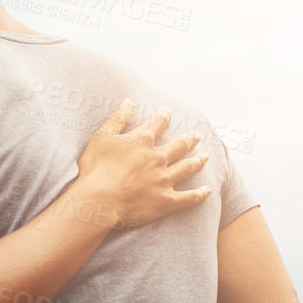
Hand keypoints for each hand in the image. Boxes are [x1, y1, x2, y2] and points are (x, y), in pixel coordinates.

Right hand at [73, 100, 211, 228]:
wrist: (99, 200)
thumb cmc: (95, 169)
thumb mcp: (101, 137)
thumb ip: (117, 119)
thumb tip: (129, 101)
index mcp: (142, 141)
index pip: (157, 124)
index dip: (163, 116)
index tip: (167, 112)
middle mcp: (158, 158)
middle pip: (179, 145)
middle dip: (188, 139)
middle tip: (195, 136)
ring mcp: (164, 179)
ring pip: (187, 167)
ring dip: (197, 161)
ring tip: (205, 157)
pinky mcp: (166, 200)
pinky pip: (188, 197)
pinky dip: (199, 194)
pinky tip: (207, 191)